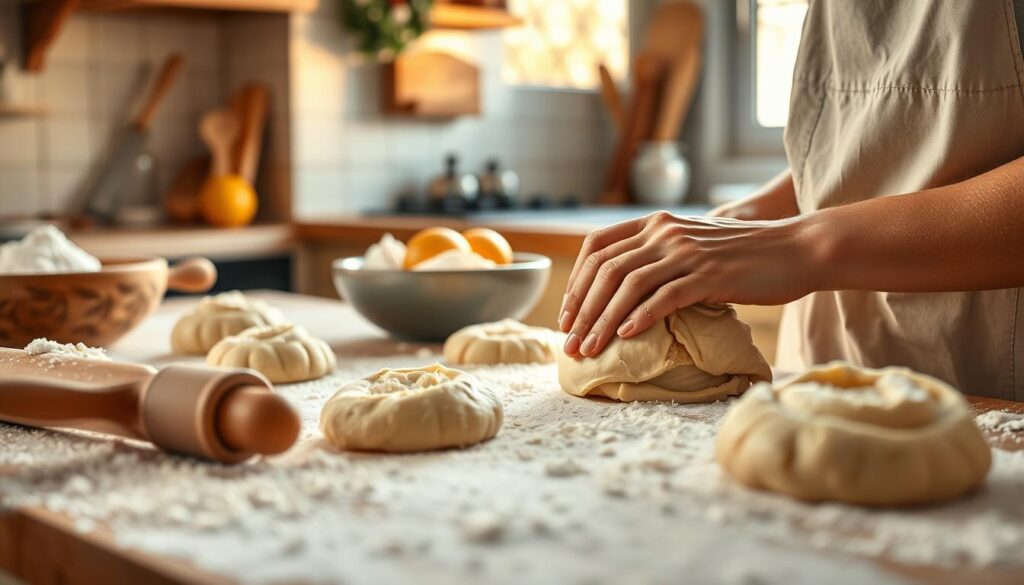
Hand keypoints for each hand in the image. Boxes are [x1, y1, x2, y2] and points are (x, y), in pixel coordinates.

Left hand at [558, 211, 819, 357]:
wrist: (797, 250)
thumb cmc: (744, 257)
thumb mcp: (693, 247)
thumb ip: (659, 258)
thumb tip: (623, 295)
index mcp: (656, 224)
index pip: (597, 248)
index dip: (576, 283)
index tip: (567, 315)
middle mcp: (665, 232)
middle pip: (606, 270)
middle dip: (581, 311)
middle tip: (571, 344)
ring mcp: (687, 252)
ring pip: (628, 286)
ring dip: (603, 321)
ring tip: (591, 350)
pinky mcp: (710, 275)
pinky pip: (665, 296)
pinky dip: (641, 317)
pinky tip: (627, 337)